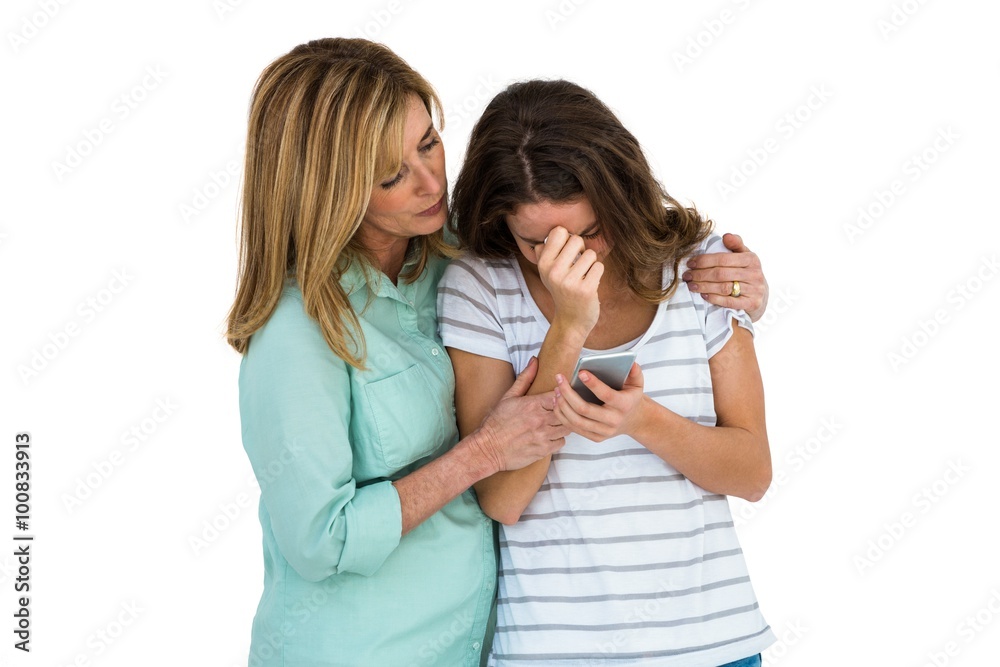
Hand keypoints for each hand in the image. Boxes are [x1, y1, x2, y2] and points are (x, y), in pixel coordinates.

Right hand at [474, 357, 568, 471]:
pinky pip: (561, 443)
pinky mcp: (543, 450)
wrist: (487, 448)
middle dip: (564, 409)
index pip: (559, 395)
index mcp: (532, 404)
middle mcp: (540, 420)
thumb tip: (535, 361)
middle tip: (559, 409)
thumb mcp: (508, 397)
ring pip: (567, 427)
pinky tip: (549, 435)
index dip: (561, 394)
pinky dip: (558, 439)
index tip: (558, 395)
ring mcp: (543, 436)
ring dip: (563, 424)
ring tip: (555, 422)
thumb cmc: (496, 422)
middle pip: (566, 411)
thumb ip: (525, 378)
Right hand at [534, 227, 603, 335]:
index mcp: (543, 264)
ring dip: (590, 264)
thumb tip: (552, 232)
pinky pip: (599, 266)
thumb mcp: (546, 272)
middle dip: (581, 250)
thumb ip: (545, 251)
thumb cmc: (562, 290)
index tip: (568, 252)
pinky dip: (597, 273)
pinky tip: (590, 283)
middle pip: (576, 239)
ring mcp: (569, 282)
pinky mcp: (586, 290)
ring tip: (583, 277)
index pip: (559, 231)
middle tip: (578, 265)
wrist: (571, 320)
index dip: (567, 239)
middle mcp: (554, 272)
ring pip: (590, 254)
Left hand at [553, 363, 645, 441]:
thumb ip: (635, 372)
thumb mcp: (637, 384)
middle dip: (568, 393)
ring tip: (556, 389)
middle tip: (559, 379)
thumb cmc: (631, 397)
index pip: (606, 395)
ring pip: (576, 420)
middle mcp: (613, 421)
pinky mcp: (596, 437)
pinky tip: (557, 402)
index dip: (593, 384)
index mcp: (624, 405)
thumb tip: (631, 363)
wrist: (634, 420)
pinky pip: (574, 428)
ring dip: (562, 404)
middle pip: (584, 409)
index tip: (580, 372)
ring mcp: (604, 432)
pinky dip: (562, 415)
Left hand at [682, 232, 768, 320]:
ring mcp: (754, 290)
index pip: (723, 259)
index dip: (704, 261)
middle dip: (700, 274)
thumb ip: (736, 244)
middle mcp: (754, 274)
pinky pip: (729, 302)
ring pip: (724, 287)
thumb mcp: (745, 256)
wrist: (761, 295)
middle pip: (721, 274)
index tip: (690, 263)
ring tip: (691, 286)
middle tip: (687, 276)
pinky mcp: (752, 304)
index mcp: (751, 259)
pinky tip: (703, 295)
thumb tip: (726, 235)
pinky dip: (715, 298)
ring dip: (704, 286)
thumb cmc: (747, 272)